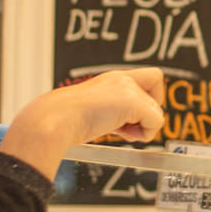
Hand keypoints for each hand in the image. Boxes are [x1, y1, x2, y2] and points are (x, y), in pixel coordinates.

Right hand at [3, 69, 166, 178]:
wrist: (53, 121)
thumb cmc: (65, 121)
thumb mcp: (95, 112)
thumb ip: (115, 113)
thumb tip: (132, 127)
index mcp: (111, 79)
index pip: (150, 77)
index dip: (149, 96)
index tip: (131, 115)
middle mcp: (121, 78)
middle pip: (156, 92)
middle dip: (146, 113)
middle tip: (125, 125)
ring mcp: (126, 88)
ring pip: (157, 111)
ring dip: (141, 127)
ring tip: (117, 129)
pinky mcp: (131, 102)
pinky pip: (156, 122)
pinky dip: (144, 134)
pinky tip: (122, 133)